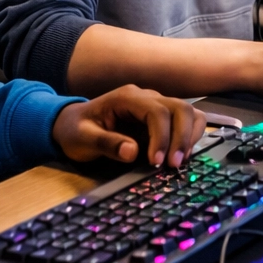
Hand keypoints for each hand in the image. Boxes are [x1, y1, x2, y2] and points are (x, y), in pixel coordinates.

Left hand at [52, 84, 205, 168]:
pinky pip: (186, 121)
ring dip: (190, 137)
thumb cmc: (76, 130)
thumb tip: (133, 152)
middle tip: (174, 165)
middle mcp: (147, 97)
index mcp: (127, 98)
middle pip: (180, 108)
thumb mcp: (83, 138)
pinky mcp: (162, 118)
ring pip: (189, 112)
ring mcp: (157, 105)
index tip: (156, 163)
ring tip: (179, 162)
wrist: (72, 123)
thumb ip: (107, 143)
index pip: (157, 111)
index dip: (162, 137)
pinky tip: (180, 156)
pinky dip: (190, 137)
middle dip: (182, 137)